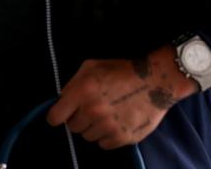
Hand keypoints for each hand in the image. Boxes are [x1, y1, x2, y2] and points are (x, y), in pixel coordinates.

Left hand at [46, 45, 197, 149]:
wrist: (155, 80)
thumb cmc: (121, 70)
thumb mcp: (91, 66)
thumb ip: (73, 83)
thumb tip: (62, 99)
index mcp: (82, 91)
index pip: (55, 117)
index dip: (57, 116)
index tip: (63, 114)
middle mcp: (92, 111)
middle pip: (73, 128)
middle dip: (79, 119)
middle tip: (91, 109)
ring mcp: (108, 126)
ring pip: (88, 137)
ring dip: (93, 128)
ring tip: (107, 114)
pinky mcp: (122, 138)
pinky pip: (104, 144)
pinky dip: (107, 136)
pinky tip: (116, 122)